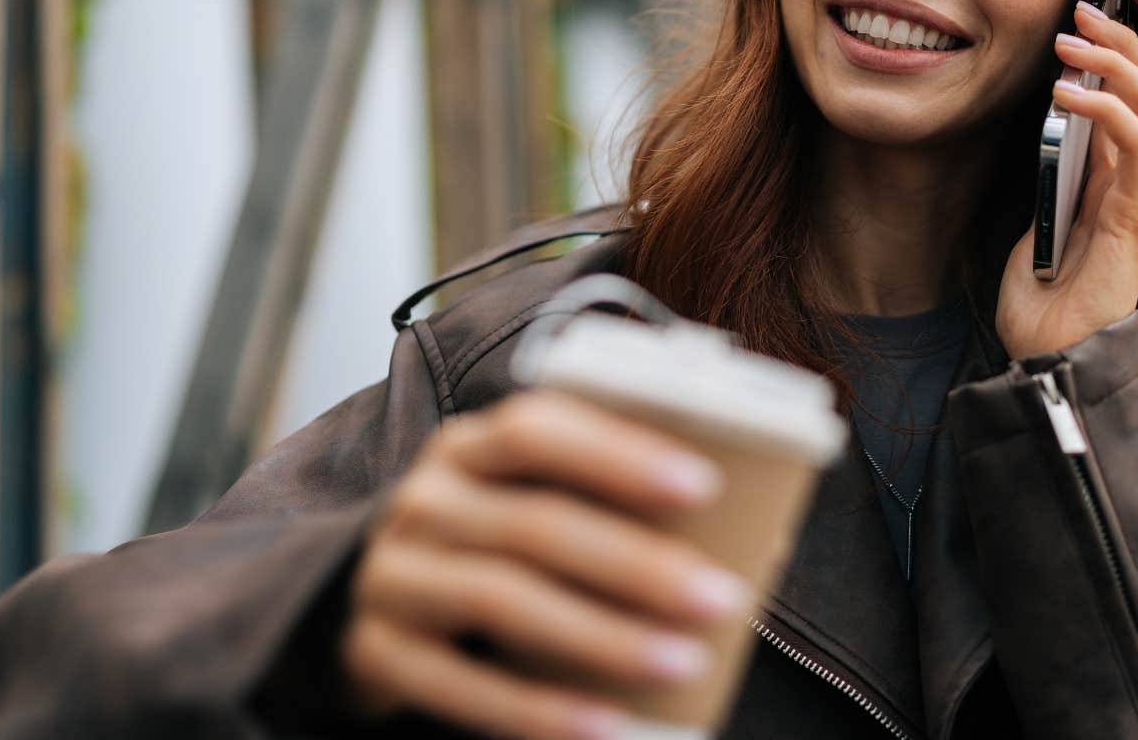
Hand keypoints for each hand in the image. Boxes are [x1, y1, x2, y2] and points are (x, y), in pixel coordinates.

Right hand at [342, 389, 753, 739]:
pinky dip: (537, 710)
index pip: (538, 427)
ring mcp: (391, 575)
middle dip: (637, 564)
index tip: (705, 485)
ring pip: (501, 598)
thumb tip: (763, 536)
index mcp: (472, 445)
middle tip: (723, 598)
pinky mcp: (374, 653)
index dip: (620, 453)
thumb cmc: (504, 550)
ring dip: (602, 637)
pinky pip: (457, 685)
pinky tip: (609, 728)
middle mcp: (423, 499)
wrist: (382, 611)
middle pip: (534, 524)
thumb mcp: (543, 506)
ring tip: (683, 663)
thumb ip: (622, 505)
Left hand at [997, 0, 1137, 360]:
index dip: (1118, 55)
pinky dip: (1106, 107)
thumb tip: (1050, 133)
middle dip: (1124, 41)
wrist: (1049, 362)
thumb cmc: (1040, 306)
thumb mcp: (1037, 225)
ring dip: (1118, 62)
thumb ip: (1053, 182)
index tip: (1080, 19)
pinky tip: (1064, 93)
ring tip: (1072, 40)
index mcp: (1118, 183)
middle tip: (1082, 9)